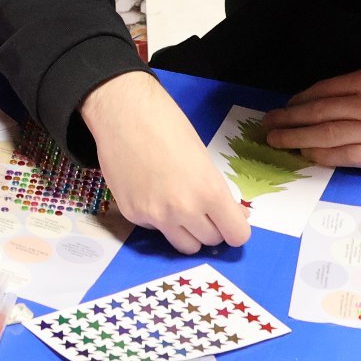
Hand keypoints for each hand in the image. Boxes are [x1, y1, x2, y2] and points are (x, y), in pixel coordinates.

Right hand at [81, 71, 251, 252]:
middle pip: (210, 241)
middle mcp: (184, 210)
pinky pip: (156, 230)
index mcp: (209, 192)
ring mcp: (156, 217)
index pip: (237, 235)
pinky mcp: (132, 215)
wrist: (123, 113)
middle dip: (212, 228)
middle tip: (204, 209)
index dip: (236, 228)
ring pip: (184, 246)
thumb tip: (231, 215)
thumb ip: (216, 192)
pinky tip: (151, 192)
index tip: (231, 221)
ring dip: (188, 232)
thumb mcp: (203, 158)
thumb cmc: (168, 125)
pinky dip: (159, 219)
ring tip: (180, 207)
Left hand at [262, 70, 360, 172]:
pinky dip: (322, 154)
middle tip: (265, 126)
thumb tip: (335, 104)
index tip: (284, 107)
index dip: (299, 101)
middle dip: (287, 119)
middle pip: (317, 111)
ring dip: (295, 137)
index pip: (323, 90)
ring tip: (275, 141)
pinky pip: (346, 155)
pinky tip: (306, 155)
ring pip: (325, 133)